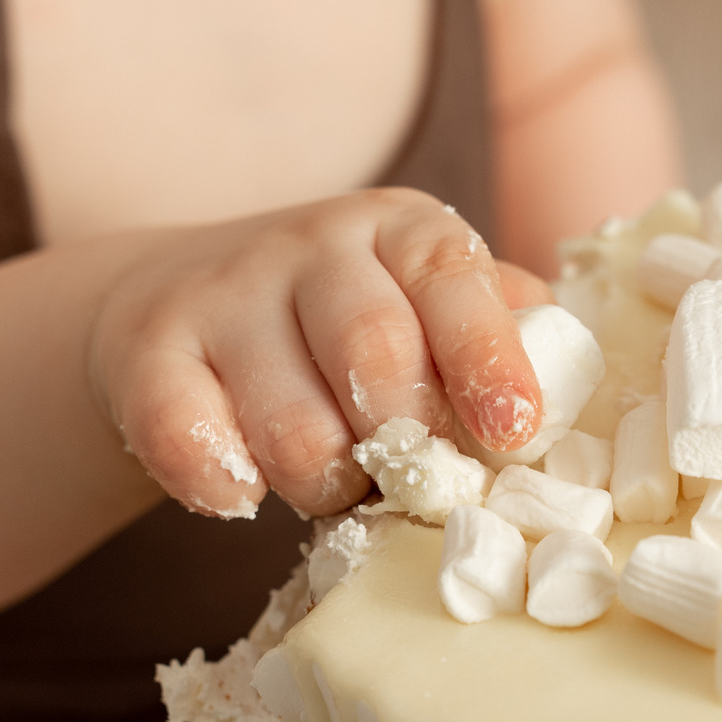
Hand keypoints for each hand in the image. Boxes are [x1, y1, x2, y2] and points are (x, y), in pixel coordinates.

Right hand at [92, 189, 551, 520]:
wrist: (178, 309)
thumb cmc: (341, 332)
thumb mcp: (429, 313)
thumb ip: (503, 342)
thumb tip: (572, 396)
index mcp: (402, 231)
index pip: (452, 277)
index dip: (487, 356)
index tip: (512, 430)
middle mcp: (313, 245)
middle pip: (374, 353)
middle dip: (403, 442)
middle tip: (407, 481)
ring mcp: (225, 293)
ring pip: (293, 425)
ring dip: (324, 485)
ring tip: (331, 485)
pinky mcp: (149, 351)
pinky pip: (189, 440)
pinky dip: (226, 485)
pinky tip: (243, 490)